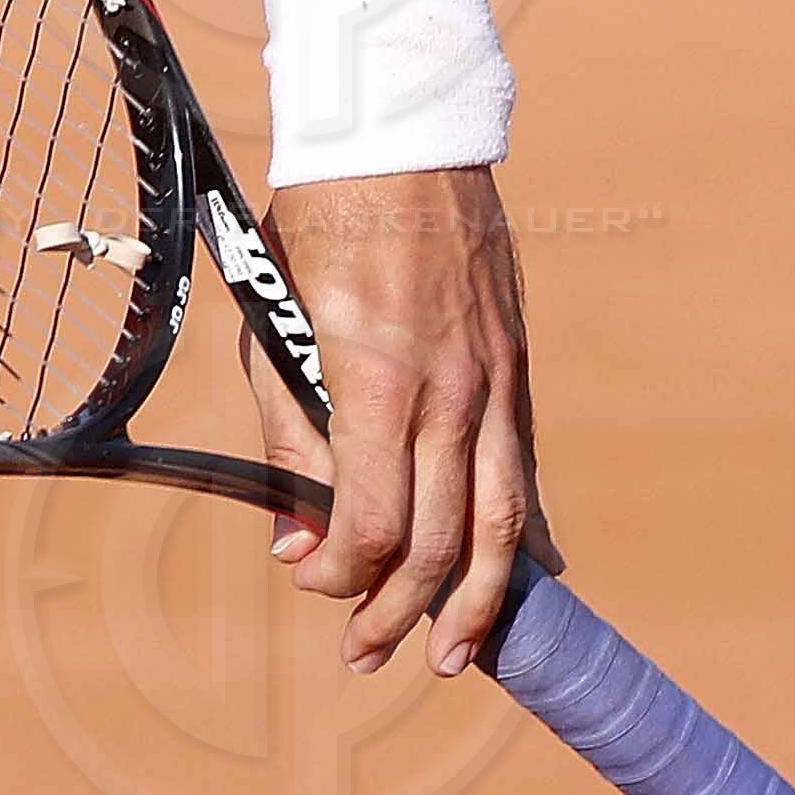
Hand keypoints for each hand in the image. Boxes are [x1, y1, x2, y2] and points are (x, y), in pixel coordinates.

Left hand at [246, 166, 538, 677]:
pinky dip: (516, 541)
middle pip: (440, 540)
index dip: (344, 571)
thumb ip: (289, 430)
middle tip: (366, 655)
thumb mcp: (272, 320)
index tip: (310, 584)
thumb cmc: (314, 222)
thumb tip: (294, 537)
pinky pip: (522, 476)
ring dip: (477, 603)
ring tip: (451, 656)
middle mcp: (450, 393)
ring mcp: (495, 385)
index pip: (375, 518)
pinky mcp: (515, 373)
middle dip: (401, 611)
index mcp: (376, 378)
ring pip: (501, 526)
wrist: (399, 138)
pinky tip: (505, 582)